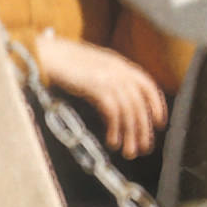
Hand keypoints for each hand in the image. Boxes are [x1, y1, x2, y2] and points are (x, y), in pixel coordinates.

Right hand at [33, 32, 168, 160]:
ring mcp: (109, 77)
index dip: (156, 106)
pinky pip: (114, 112)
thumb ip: (106, 78)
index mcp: (119, 63)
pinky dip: (115, 129)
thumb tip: (116, 103)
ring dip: (130, 134)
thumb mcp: (91, 66)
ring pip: (129, 110)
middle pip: (139, 103)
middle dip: (143, 128)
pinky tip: (112, 142)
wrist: (47, 55)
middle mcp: (119, 69)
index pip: (148, 85)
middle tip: (143, 148)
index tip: (159, 124)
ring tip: (128, 152)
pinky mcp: (97, 86)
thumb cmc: (63, 63)